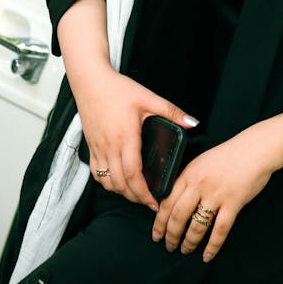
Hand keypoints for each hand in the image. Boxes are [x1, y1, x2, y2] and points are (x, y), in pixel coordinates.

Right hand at [69, 64, 194, 208]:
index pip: (133, 174)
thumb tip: (192, 122)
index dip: (144, 193)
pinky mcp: (90, 146)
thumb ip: (171, 112)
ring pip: (107, 181)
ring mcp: (98, 148)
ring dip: (121, 192)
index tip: (154, 203)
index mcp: (126, 137)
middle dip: (135, 198)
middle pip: (120, 184)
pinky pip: (96, 173)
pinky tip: (117, 181)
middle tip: (149, 202)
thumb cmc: (117, 88)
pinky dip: (107, 182)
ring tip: (136, 193)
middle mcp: (109, 146)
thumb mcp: (148, 97)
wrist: (90, 80)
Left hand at [151, 126, 279, 261]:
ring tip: (185, 250)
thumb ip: (189, 179)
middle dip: (171, 236)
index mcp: (189, 173)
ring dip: (189, 242)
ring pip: (197, 226)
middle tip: (169, 247)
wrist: (256, 149)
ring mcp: (216, 194)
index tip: (156, 235)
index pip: (167, 202)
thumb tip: (175, 201)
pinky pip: (220, 230)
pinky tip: (207, 256)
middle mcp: (199, 184)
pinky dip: (212, 246)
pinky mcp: (233, 202)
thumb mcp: (202, 162)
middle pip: (178, 217)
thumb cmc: (230, 155)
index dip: (159, 222)